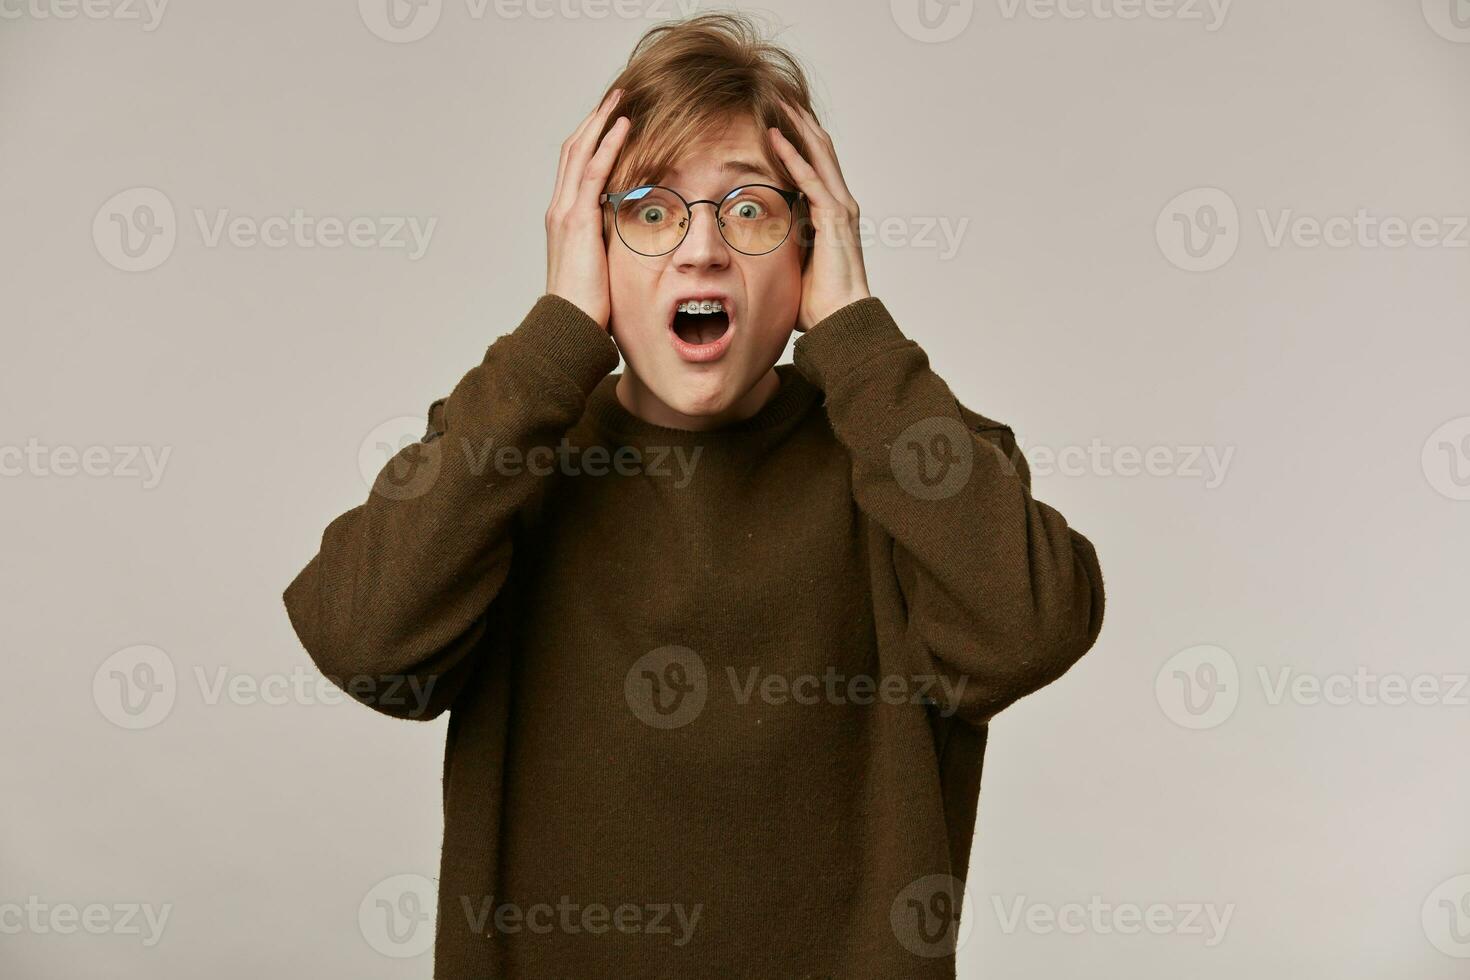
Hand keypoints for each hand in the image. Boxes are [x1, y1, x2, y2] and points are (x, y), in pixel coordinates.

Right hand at [544, 88, 630, 329]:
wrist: (568, 326)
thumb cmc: (586, 307)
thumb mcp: (601, 267)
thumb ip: (610, 245)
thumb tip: (632, 239)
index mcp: (565, 219)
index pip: (576, 167)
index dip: (592, 140)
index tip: (611, 120)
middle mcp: (560, 209)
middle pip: (574, 150)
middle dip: (595, 120)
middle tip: (616, 96)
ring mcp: (566, 212)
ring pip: (580, 152)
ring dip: (601, 122)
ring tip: (621, 99)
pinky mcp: (578, 220)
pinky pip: (592, 172)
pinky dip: (607, 145)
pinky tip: (622, 127)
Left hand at [766, 99, 870, 331]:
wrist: (841, 322)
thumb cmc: (820, 303)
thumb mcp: (794, 264)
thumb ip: (784, 246)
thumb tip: (758, 246)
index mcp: (832, 213)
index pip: (816, 164)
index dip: (799, 139)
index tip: (778, 118)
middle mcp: (840, 204)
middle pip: (820, 149)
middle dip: (799, 121)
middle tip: (778, 96)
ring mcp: (840, 208)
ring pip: (818, 154)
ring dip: (796, 126)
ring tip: (777, 102)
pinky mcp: (834, 218)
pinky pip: (810, 178)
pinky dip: (792, 156)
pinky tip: (775, 137)